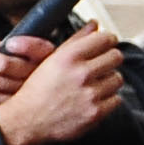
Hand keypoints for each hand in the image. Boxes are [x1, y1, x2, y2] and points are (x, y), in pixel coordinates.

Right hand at [0, 25, 129, 144]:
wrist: (26, 120)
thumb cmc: (38, 88)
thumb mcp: (52, 59)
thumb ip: (76, 39)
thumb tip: (95, 24)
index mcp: (69, 56)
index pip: (106, 39)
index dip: (108, 40)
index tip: (106, 44)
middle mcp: (80, 74)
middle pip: (116, 57)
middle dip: (110, 59)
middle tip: (101, 65)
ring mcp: (89, 95)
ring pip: (117, 78)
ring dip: (108, 80)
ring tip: (93, 84)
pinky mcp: (95, 113)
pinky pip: (116, 99)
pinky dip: (107, 99)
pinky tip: (93, 99)